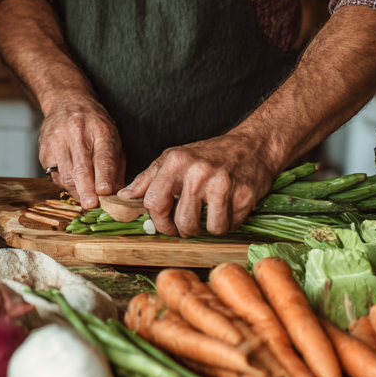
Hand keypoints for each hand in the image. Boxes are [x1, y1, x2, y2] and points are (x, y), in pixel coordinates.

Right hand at [38, 97, 124, 208]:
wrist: (67, 102)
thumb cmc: (94, 125)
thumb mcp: (112, 138)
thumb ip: (116, 166)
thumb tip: (117, 194)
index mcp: (100, 130)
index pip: (103, 157)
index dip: (104, 177)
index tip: (105, 193)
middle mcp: (78, 133)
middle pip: (81, 167)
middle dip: (86, 189)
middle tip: (90, 205)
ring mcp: (58, 140)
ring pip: (66, 174)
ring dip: (76, 191)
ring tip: (85, 199)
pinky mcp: (44, 149)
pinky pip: (54, 174)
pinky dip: (64, 183)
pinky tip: (71, 182)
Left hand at [117, 132, 275, 236]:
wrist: (252, 146)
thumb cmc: (209, 155)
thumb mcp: (174, 159)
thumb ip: (148, 178)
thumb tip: (123, 195)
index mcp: (175, 161)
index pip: (154, 202)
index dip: (158, 220)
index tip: (165, 223)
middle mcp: (197, 171)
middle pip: (182, 221)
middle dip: (184, 230)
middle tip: (189, 225)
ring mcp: (222, 184)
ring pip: (207, 228)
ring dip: (207, 229)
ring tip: (209, 215)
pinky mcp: (244, 195)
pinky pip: (229, 226)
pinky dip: (227, 224)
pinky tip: (226, 210)